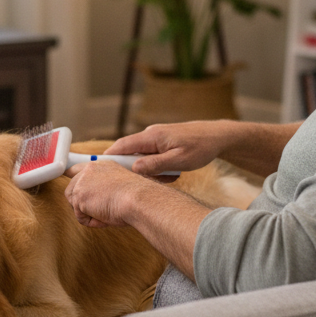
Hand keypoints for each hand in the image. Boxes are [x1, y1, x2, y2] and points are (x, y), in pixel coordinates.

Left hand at [64, 161, 147, 227]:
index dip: (71, 175)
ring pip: (74, 204)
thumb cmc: (136, 197)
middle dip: (81, 203)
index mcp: (101, 165)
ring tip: (107, 211)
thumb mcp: (120, 186)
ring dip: (88, 212)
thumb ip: (104, 187)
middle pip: (72, 189)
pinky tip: (106, 215)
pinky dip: (93, 222)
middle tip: (100, 211)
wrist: (139, 199)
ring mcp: (82, 182)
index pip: (78, 168)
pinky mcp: (79, 197)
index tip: (66, 174)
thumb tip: (95, 200)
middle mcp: (89, 170)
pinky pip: (81, 217)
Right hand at [104, 120, 239, 175]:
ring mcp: (157, 138)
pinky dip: (156, 166)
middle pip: (129, 152)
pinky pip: (152, 156)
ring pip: (141, 156)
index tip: (97, 169)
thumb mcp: (179, 161)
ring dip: (147, 169)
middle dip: (128, 168)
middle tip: (131, 182)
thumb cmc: (201, 147)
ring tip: (166, 177)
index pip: (122, 145)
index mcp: (152, 136)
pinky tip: (171, 173)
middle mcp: (151, 134)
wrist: (218, 136)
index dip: (108, 157)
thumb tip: (134, 169)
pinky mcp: (163, 142)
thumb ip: (156, 165)